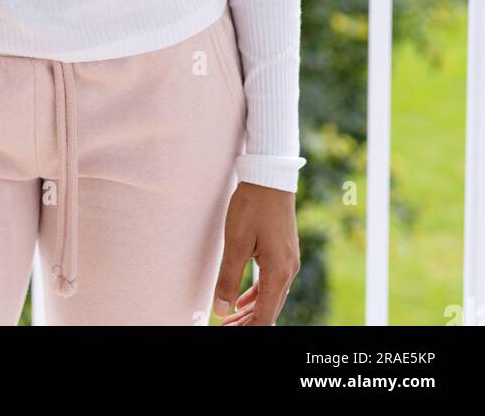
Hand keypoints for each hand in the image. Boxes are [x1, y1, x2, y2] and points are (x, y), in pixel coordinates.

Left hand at [212, 181, 299, 325]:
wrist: (270, 177)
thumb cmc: (252, 207)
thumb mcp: (236, 243)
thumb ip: (228, 278)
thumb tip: (220, 309)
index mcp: (278, 273)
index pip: (264, 317)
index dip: (246, 329)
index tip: (226, 332)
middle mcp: (288, 271)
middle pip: (269, 310)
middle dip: (247, 323)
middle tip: (225, 329)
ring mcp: (289, 261)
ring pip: (270, 297)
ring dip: (251, 311)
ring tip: (230, 320)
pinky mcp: (284, 252)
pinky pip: (271, 282)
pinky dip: (257, 295)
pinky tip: (242, 300)